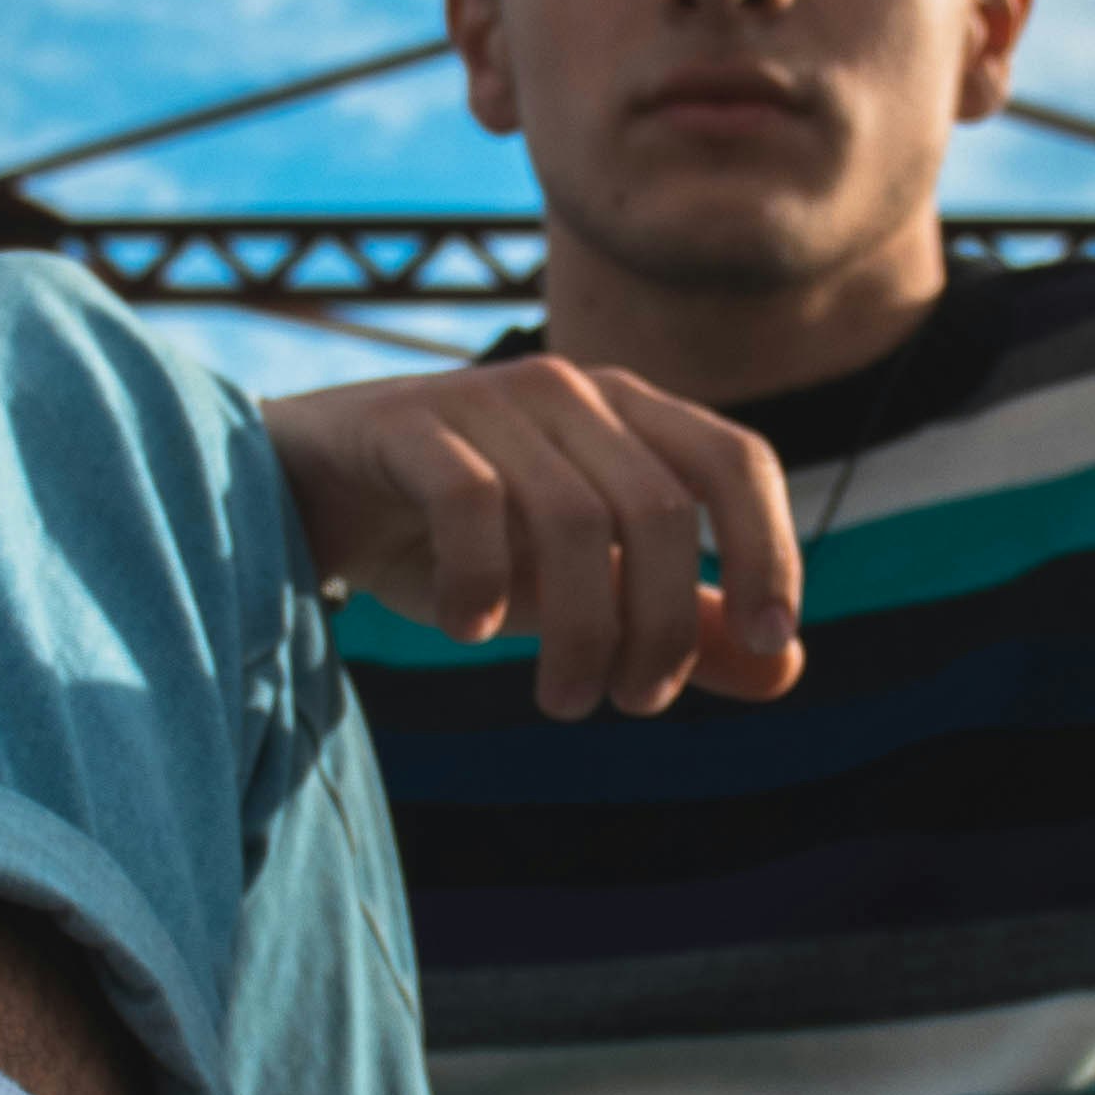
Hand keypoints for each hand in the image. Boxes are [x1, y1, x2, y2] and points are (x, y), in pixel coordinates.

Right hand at [266, 359, 805, 719]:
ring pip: (573, 520)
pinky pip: (470, 503)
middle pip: (660, 511)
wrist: (309, 496)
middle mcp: (569, 391)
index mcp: (629, 415)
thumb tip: (785, 666)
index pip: (736, 460)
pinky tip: (472, 631)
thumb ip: (678, 623)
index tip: (767, 639)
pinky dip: (481, 583)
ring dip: (579, 634)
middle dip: (659, 629)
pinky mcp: (405, 423)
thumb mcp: (579, 590)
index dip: (770, 547)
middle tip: (629, 703)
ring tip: (563, 700)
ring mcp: (485, 398)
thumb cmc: (461, 540)